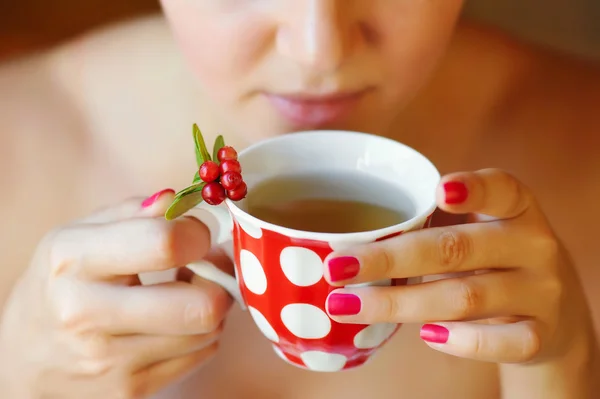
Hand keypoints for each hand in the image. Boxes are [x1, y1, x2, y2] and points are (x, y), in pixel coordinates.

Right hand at [0, 190, 232, 398]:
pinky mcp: (128, 390)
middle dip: (218, 280)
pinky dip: (201, 333)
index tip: (195, 234)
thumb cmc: (59, 283)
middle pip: (200, 305)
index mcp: (73, 260)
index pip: (163, 244)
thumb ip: (132, 212)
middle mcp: (87, 314)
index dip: (197, 234)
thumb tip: (181, 200)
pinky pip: (200, 355)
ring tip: (188, 292)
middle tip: (208, 268)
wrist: (21, 356)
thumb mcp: (79, 235)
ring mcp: (110, 360)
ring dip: (212, 306)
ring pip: (207, 331)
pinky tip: (177, 320)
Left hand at [323, 169, 594, 363]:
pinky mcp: (540, 335)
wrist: (555, 316)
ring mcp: (541, 292)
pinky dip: (461, 341)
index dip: (472, 189)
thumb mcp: (479, 231)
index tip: (438, 192)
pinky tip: (426, 335)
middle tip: (337, 268)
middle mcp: (533, 245)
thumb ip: (435, 224)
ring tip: (349, 307)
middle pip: (457, 248)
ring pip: (467, 296)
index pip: (501, 189)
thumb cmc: (496, 261)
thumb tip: (355, 237)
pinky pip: (501, 342)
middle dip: (390, 259)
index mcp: (516, 208)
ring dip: (400, 303)